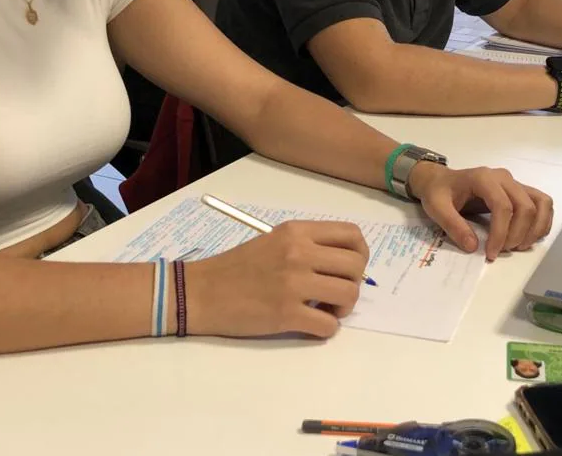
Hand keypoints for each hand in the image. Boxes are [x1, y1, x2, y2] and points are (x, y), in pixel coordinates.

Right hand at [184, 220, 368, 338]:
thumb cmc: (236, 267)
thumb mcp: (274, 241)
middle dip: (354, 283)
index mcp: (296, 232)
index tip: (349, 268)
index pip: (352, 234)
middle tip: (335, 293)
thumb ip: (308, 246)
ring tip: (325, 310)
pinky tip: (310, 324)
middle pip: (356, 265)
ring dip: (343, 308)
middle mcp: (299, 253)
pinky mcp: (286, 314)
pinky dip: (326, 329)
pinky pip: (329, 326)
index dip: (360, 254)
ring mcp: (293, 284)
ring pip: (349, 295)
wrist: (201, 292)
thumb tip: (344, 265)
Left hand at [410, 164, 554, 260]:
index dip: (500, 233)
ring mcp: (515, 183)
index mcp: (483, 178)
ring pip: (541, 203)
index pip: (503, 206)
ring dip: (535, 229)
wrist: (440, 180)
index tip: (491, 253)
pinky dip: (542, 222)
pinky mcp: (520, 190)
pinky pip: (542, 203)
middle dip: (518, 234)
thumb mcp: (436, 208)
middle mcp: (504, 178)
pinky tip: (529, 237)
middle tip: (503, 251)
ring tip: (518, 246)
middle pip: (526, 206)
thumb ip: (453, 225)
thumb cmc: (438, 192)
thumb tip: (473, 247)